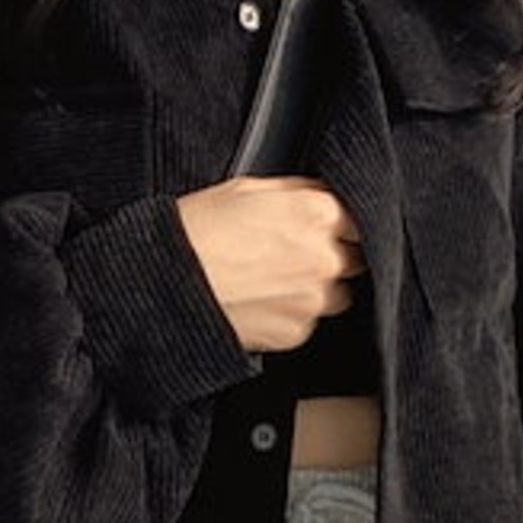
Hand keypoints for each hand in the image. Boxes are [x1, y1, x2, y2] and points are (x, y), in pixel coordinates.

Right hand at [175, 174, 367, 353]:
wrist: (164, 283)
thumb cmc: (196, 231)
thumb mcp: (247, 190)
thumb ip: (295, 193)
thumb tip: (315, 196)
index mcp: (317, 214)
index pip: (358, 219)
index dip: (338, 224)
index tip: (324, 228)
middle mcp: (324, 258)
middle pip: (353, 259)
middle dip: (329, 256)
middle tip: (290, 254)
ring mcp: (312, 300)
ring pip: (334, 295)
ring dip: (313, 289)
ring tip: (271, 281)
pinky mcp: (295, 332)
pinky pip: (307, 322)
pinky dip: (290, 314)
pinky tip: (258, 300)